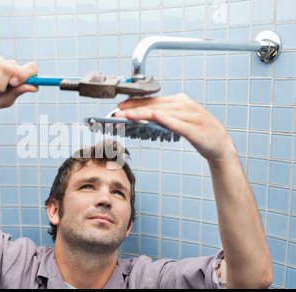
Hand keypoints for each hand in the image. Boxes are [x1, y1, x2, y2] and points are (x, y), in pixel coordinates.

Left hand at [116, 93, 235, 161]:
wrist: (219, 144)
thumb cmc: (197, 131)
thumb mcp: (177, 120)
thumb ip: (161, 116)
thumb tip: (141, 116)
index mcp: (179, 101)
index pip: (153, 100)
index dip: (135, 103)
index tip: (120, 106)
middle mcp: (184, 105)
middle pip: (154, 106)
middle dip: (134, 109)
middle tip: (117, 112)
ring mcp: (190, 116)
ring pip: (162, 114)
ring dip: (143, 114)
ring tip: (127, 116)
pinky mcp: (195, 130)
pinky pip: (178, 124)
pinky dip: (166, 120)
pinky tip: (155, 117)